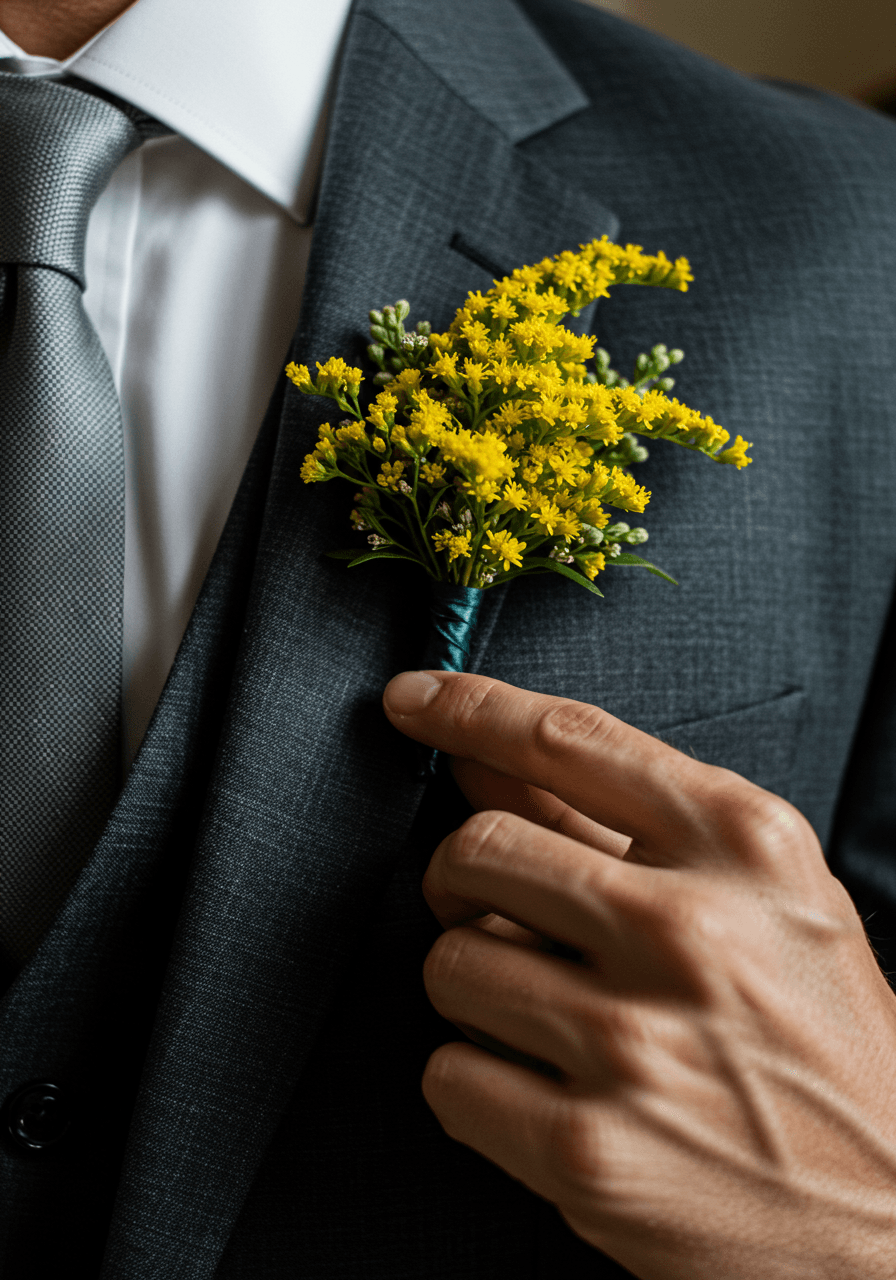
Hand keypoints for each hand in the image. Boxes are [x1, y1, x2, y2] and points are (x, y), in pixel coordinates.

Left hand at [383, 670, 895, 1279]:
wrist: (890, 1214)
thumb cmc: (817, 1034)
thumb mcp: (756, 894)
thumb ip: (616, 817)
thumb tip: (479, 757)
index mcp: (744, 845)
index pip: (567, 740)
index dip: (467, 708)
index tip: (411, 701)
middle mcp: (691, 929)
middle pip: (478, 847)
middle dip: (459, 875)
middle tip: (488, 906)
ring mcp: (638, 1043)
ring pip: (449, 962)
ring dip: (476, 985)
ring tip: (544, 1013)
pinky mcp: (592, 1152)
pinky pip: (447, 1076)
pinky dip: (475, 1080)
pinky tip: (542, 1087)